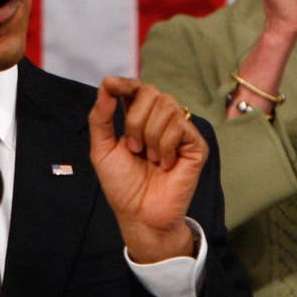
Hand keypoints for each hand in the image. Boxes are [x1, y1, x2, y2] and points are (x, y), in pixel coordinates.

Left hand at [89, 77, 205, 262]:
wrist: (140, 214)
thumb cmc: (122, 185)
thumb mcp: (102, 149)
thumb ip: (101, 117)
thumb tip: (106, 84)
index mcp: (139, 118)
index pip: (136, 88)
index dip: (125, 83)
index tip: (111, 85)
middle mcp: (161, 120)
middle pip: (150, 92)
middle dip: (135, 120)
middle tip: (134, 148)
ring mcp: (180, 130)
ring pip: (166, 107)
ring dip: (150, 136)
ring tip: (149, 159)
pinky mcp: (196, 144)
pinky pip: (179, 126)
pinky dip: (165, 146)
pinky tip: (165, 164)